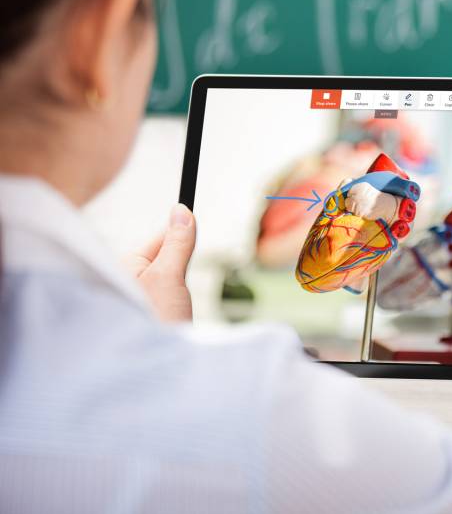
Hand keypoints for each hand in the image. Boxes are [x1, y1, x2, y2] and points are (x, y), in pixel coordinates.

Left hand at [126, 204, 196, 322]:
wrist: (152, 374)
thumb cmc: (153, 324)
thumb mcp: (169, 277)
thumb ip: (177, 243)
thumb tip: (182, 210)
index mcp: (122, 265)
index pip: (160, 238)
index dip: (181, 238)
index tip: (196, 231)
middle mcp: (124, 280)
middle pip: (166, 259)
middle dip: (180, 270)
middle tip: (178, 292)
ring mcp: (134, 299)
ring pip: (170, 281)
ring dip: (179, 293)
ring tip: (173, 312)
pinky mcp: (146, 316)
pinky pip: (168, 300)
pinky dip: (177, 307)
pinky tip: (172, 321)